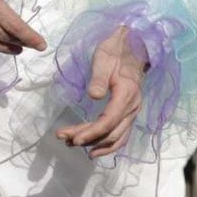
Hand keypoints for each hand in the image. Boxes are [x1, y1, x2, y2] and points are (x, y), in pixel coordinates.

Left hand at [56, 26, 146, 156]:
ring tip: (72, 144)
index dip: (92, 132)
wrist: (132, 47)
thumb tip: (93, 95)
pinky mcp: (128, 113)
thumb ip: (99, 79)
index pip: (109, 121)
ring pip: (116, 137)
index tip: (74, 139)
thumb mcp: (103, 59)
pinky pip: (120, 134)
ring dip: (96, 144)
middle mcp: (132, 108)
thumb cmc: (114, 52)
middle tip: (64, 139)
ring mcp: (132, 112)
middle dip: (88, 139)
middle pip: (111, 132)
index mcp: (127, 94)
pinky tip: (92, 148)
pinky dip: (107, 143)